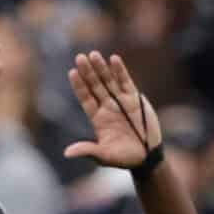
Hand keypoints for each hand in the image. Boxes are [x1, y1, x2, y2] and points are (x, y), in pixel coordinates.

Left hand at [63, 51, 162, 169]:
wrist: (147, 157)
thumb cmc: (124, 158)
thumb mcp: (104, 156)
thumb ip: (87, 150)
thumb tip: (66, 154)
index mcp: (98, 118)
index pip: (85, 98)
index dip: (79, 86)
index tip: (72, 72)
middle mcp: (107, 107)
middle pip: (95, 86)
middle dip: (87, 72)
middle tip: (80, 57)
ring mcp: (121, 101)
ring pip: (108, 81)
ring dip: (101, 68)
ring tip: (94, 54)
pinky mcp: (134, 98)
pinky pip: (126, 82)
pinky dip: (120, 71)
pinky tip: (114, 59)